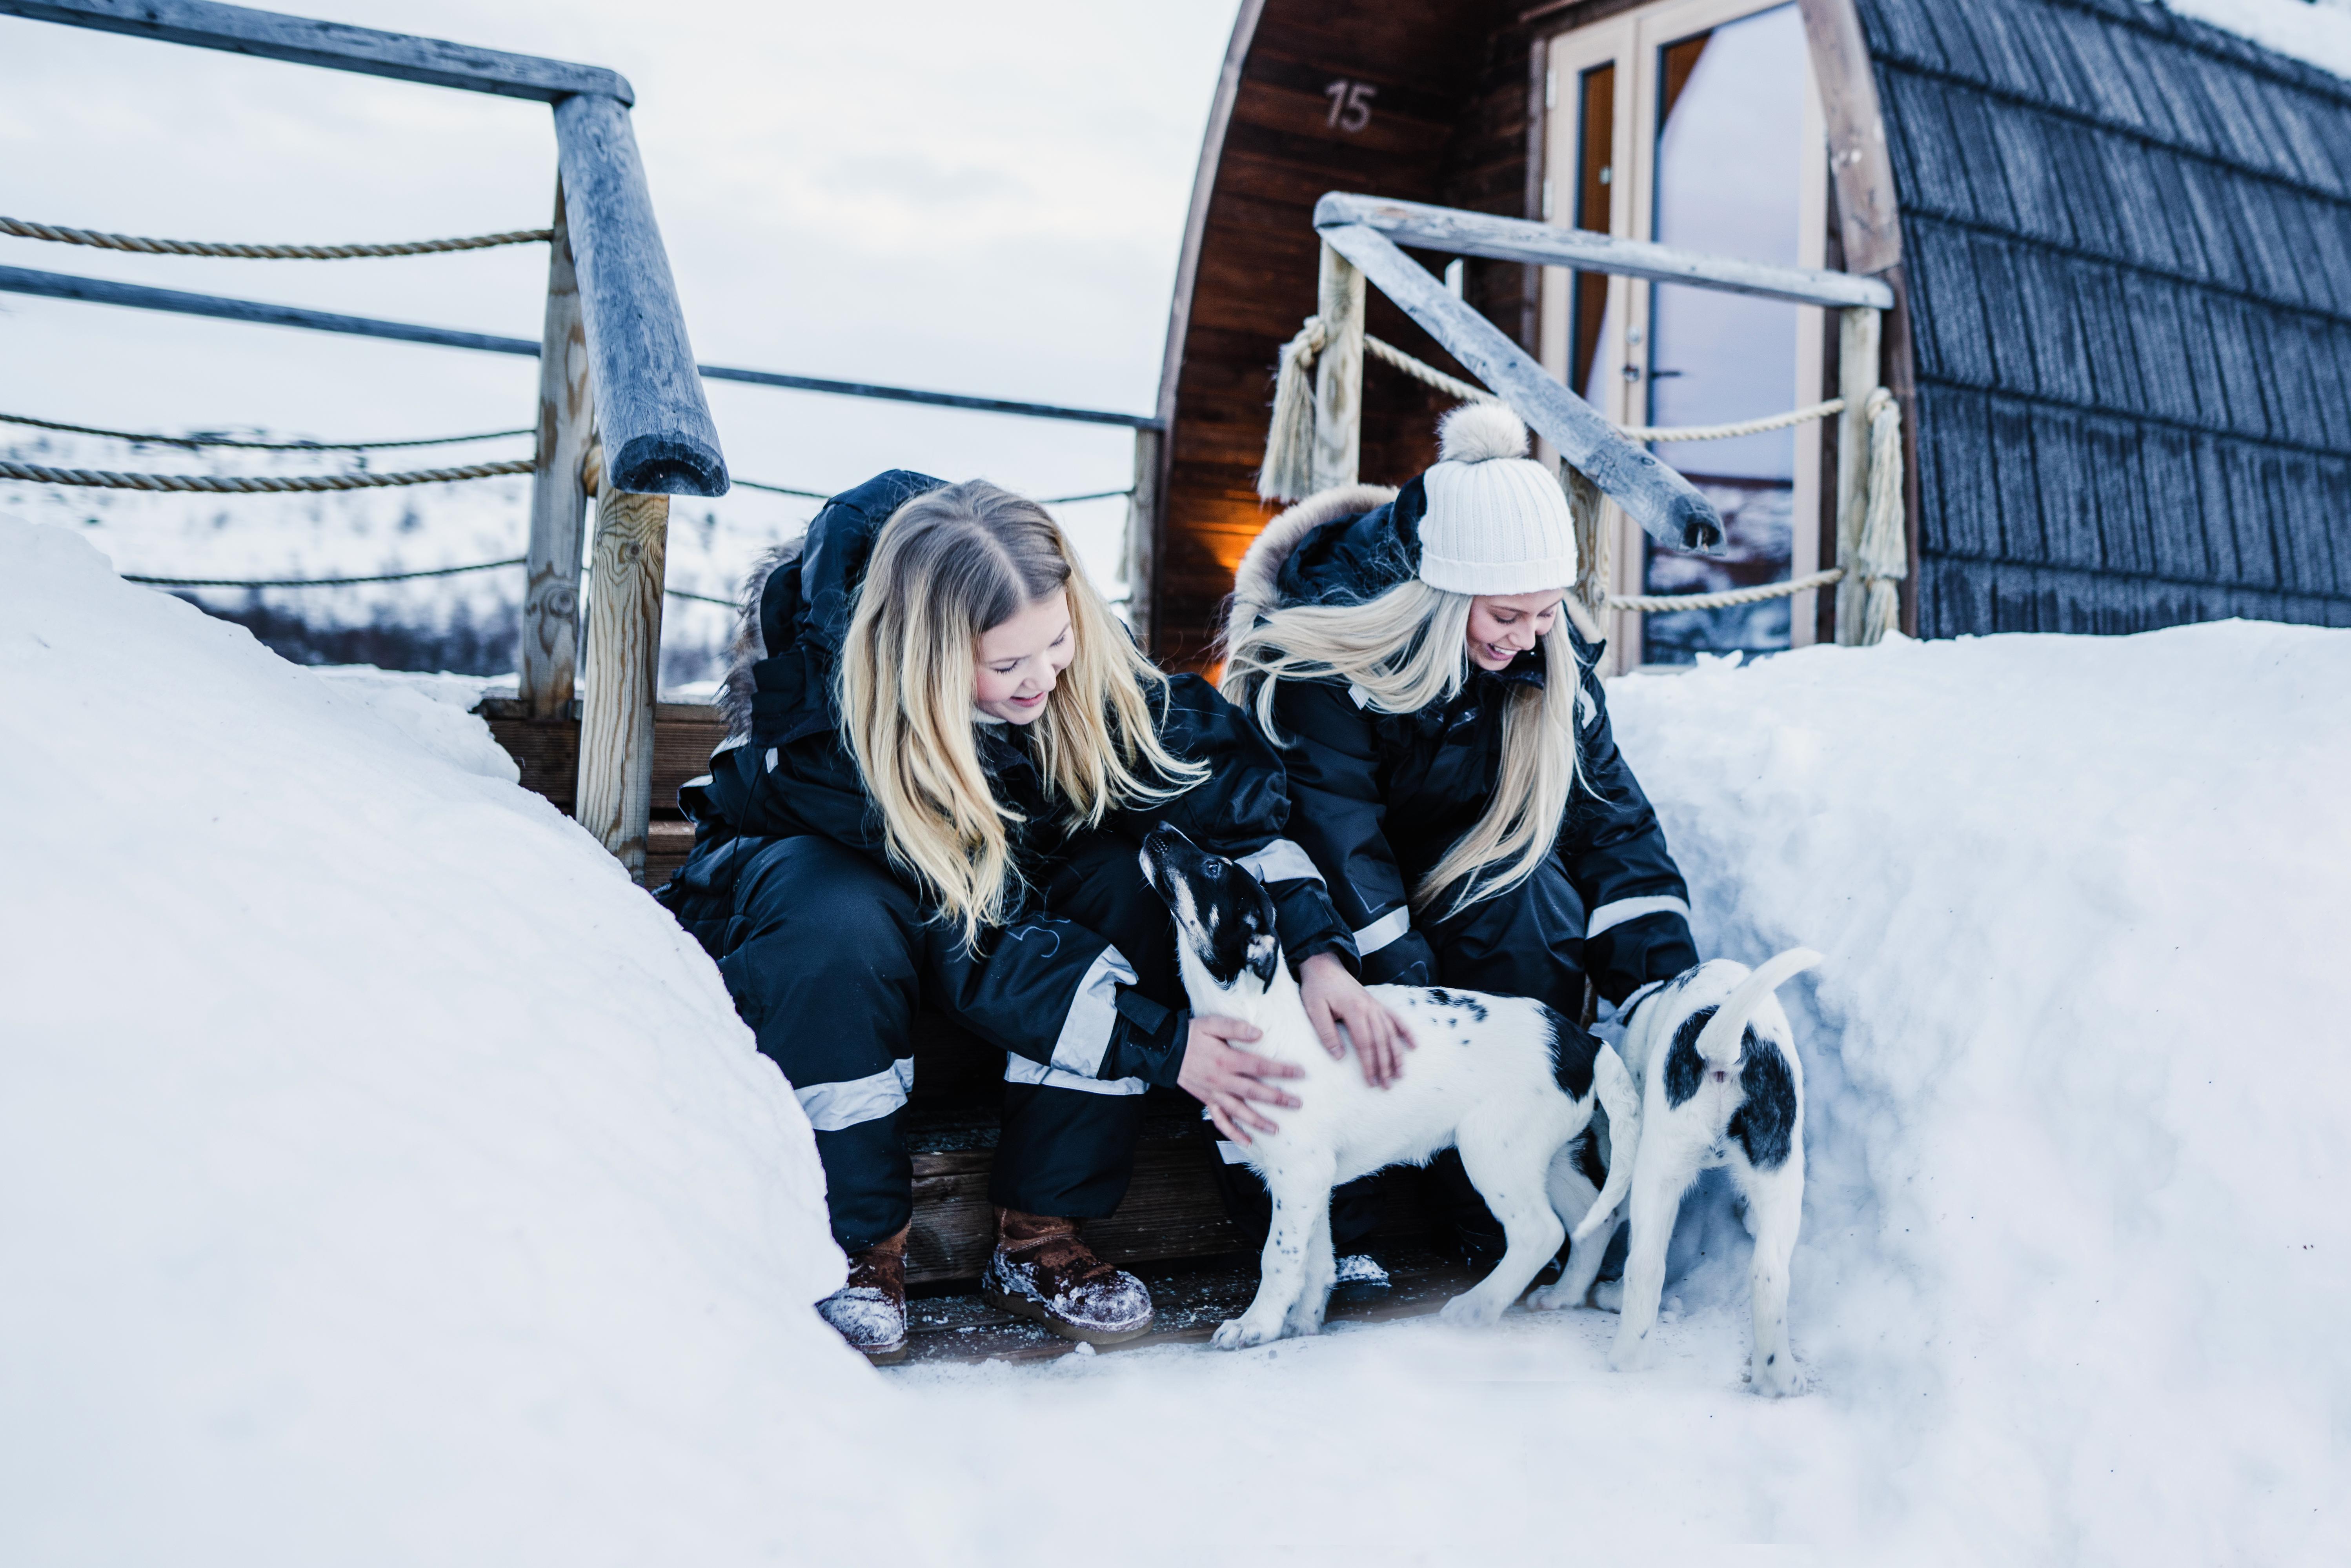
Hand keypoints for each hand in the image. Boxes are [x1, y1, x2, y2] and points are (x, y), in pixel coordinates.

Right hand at [1176, 1014, 1302, 1145]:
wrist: (1164, 1050)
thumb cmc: (1190, 1036)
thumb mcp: (1211, 1023)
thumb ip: (1234, 1027)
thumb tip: (1258, 1033)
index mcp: (1226, 1060)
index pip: (1259, 1066)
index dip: (1281, 1070)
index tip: (1300, 1073)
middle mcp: (1222, 1081)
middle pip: (1254, 1092)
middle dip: (1277, 1098)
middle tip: (1297, 1103)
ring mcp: (1214, 1094)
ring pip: (1239, 1112)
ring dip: (1258, 1122)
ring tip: (1276, 1129)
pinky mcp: (1207, 1101)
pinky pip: (1220, 1121)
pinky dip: (1232, 1134)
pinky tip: (1246, 1142)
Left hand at [1299, 951, 1416, 1088]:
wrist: (1324, 965)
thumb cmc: (1317, 988)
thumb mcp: (1314, 1009)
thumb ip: (1326, 1032)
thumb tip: (1339, 1057)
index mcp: (1354, 1010)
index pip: (1365, 1044)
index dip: (1369, 1064)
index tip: (1371, 1081)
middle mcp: (1370, 1008)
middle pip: (1381, 1041)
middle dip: (1385, 1065)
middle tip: (1387, 1085)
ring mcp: (1376, 1006)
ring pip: (1391, 1033)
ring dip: (1397, 1054)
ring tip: (1400, 1073)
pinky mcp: (1377, 1004)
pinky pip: (1396, 1018)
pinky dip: (1406, 1031)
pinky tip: (1414, 1045)